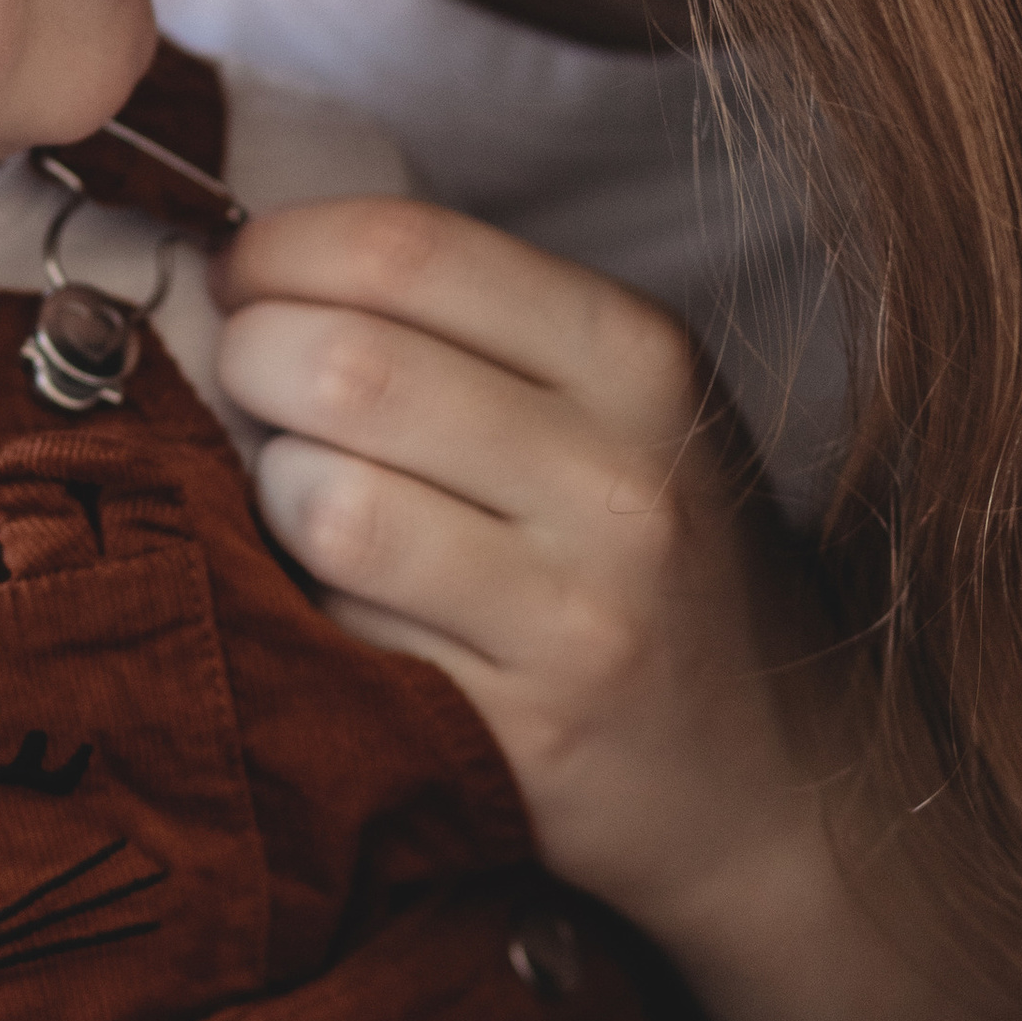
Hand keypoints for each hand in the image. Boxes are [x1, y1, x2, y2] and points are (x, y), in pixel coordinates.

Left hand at [214, 199, 987, 1020]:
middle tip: (245, 379)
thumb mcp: (619, 400)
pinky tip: (348, 605)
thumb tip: (256, 260)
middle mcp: (622, 483)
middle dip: (250, 359)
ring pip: (325, 505)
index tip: (246, 274)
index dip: (283, 249)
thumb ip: (467, 318)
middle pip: (346, 366)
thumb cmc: (656, 552)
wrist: (776, 771)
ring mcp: (577, 621)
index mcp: (640, 358)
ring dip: (271, 493)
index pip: (408, 251)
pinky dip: (311, 613)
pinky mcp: (520, 737)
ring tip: (303, 496)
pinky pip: (342, 639)